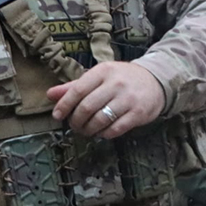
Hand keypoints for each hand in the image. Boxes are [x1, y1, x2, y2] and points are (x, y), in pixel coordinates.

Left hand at [47, 61, 164, 138]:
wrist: (155, 81)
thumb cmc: (122, 79)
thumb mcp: (99, 76)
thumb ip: (74, 86)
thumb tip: (50, 94)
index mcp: (104, 71)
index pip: (78, 89)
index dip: (65, 105)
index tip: (58, 115)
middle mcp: (116, 83)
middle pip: (87, 107)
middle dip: (76, 121)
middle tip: (74, 126)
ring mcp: (128, 99)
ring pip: (100, 120)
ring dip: (88, 130)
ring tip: (86, 130)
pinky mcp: (138, 113)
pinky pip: (115, 129)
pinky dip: (104, 134)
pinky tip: (101, 132)